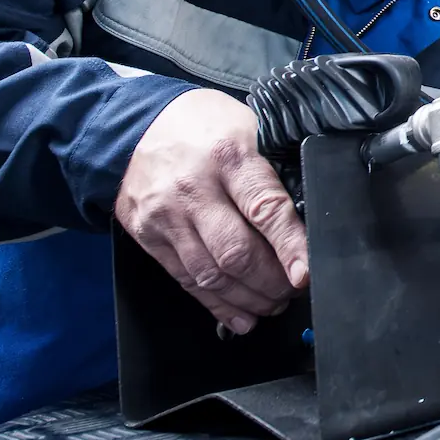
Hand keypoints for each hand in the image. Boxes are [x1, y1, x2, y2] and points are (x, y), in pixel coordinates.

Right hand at [114, 88, 308, 334]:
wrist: (133, 126)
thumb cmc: (201, 124)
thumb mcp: (248, 126)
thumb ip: (271, 169)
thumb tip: (306, 212)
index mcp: (228, 157)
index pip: (264, 209)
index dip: (289, 246)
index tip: (306, 273)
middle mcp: (194, 191)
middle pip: (236, 252)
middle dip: (272, 281)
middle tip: (295, 290)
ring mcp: (168, 218)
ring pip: (211, 274)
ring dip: (248, 298)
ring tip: (273, 304)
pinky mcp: (150, 238)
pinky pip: (186, 280)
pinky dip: (216, 304)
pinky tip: (239, 315)